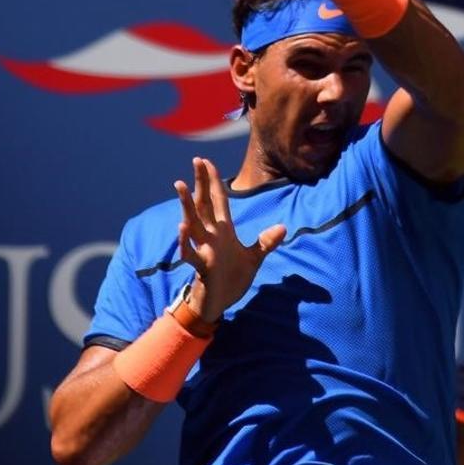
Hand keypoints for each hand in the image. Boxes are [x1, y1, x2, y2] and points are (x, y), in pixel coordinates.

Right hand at [174, 157, 286, 322]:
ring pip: (193, 223)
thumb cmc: (232, 279)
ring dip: (187, 205)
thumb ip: (265, 242)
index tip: (207, 162)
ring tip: (180, 184)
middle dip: (200, 183)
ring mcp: (205, 250)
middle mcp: (212, 237)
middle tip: (196, 160)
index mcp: (224, 232)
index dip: (214, 182)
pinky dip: (186, 241)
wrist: (221, 304)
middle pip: (204, 205)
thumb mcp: (253, 258)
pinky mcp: (202, 266)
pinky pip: (191, 253)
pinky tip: (182, 227)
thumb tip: (283, 227)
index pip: (218, 201)